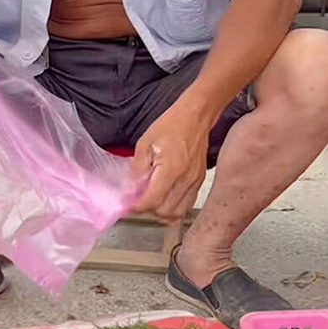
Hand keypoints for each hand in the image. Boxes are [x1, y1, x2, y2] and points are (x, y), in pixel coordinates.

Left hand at [133, 93, 209, 220]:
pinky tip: (165, 199)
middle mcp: (185, 179)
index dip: (138, 206)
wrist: (196, 116)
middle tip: (138, 202)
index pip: (153, 200)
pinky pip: (187, 204)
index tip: (128, 205)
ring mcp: (195, 182)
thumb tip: (134, 186)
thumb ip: (138, 167)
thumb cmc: (171, 124)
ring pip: (178, 212)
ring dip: (162, 212)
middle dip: (149, 210)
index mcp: (171, 169)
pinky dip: (175, 207)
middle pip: (165, 211)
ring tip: (151, 202)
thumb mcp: (145, 142)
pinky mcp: (200, 181)